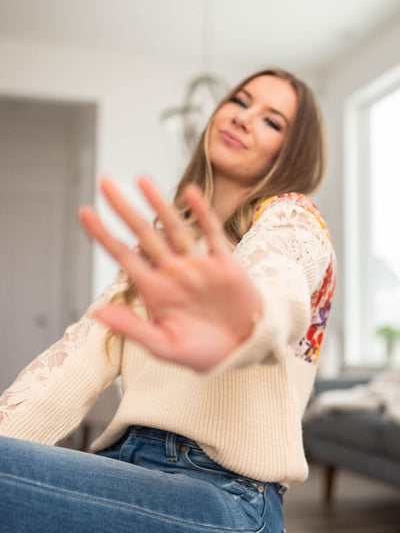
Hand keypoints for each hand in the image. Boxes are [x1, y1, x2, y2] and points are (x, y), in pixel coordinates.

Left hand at [79, 177, 261, 371]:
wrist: (244, 351)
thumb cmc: (203, 353)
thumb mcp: (164, 346)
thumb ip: (132, 329)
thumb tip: (96, 312)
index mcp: (155, 291)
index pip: (124, 257)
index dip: (103, 235)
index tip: (85, 212)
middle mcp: (173, 272)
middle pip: (144, 235)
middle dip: (124, 210)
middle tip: (105, 182)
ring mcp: (198, 265)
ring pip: (174, 228)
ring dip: (159, 204)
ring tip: (141, 179)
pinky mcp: (224, 263)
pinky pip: (211, 233)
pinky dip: (202, 213)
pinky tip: (190, 192)